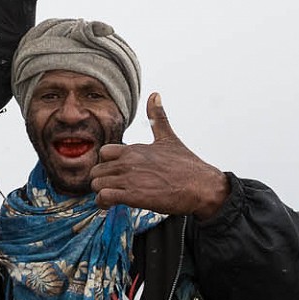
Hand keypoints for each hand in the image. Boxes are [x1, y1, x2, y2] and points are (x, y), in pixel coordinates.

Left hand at [92, 93, 230, 219]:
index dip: (107, 164)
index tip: (114, 172)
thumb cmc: (187, 165)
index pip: (104, 153)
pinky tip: (111, 205)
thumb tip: (155, 95)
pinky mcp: (132, 196)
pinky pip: (104, 197)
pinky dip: (103, 202)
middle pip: (97, 170)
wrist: (201, 187)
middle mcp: (128, 161)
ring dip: (101, 192)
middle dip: (103, 180)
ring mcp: (129, 178)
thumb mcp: (169, 138)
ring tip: (111, 198)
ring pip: (97, 184)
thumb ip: (158, 118)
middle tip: (112, 188)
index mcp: (134, 149)